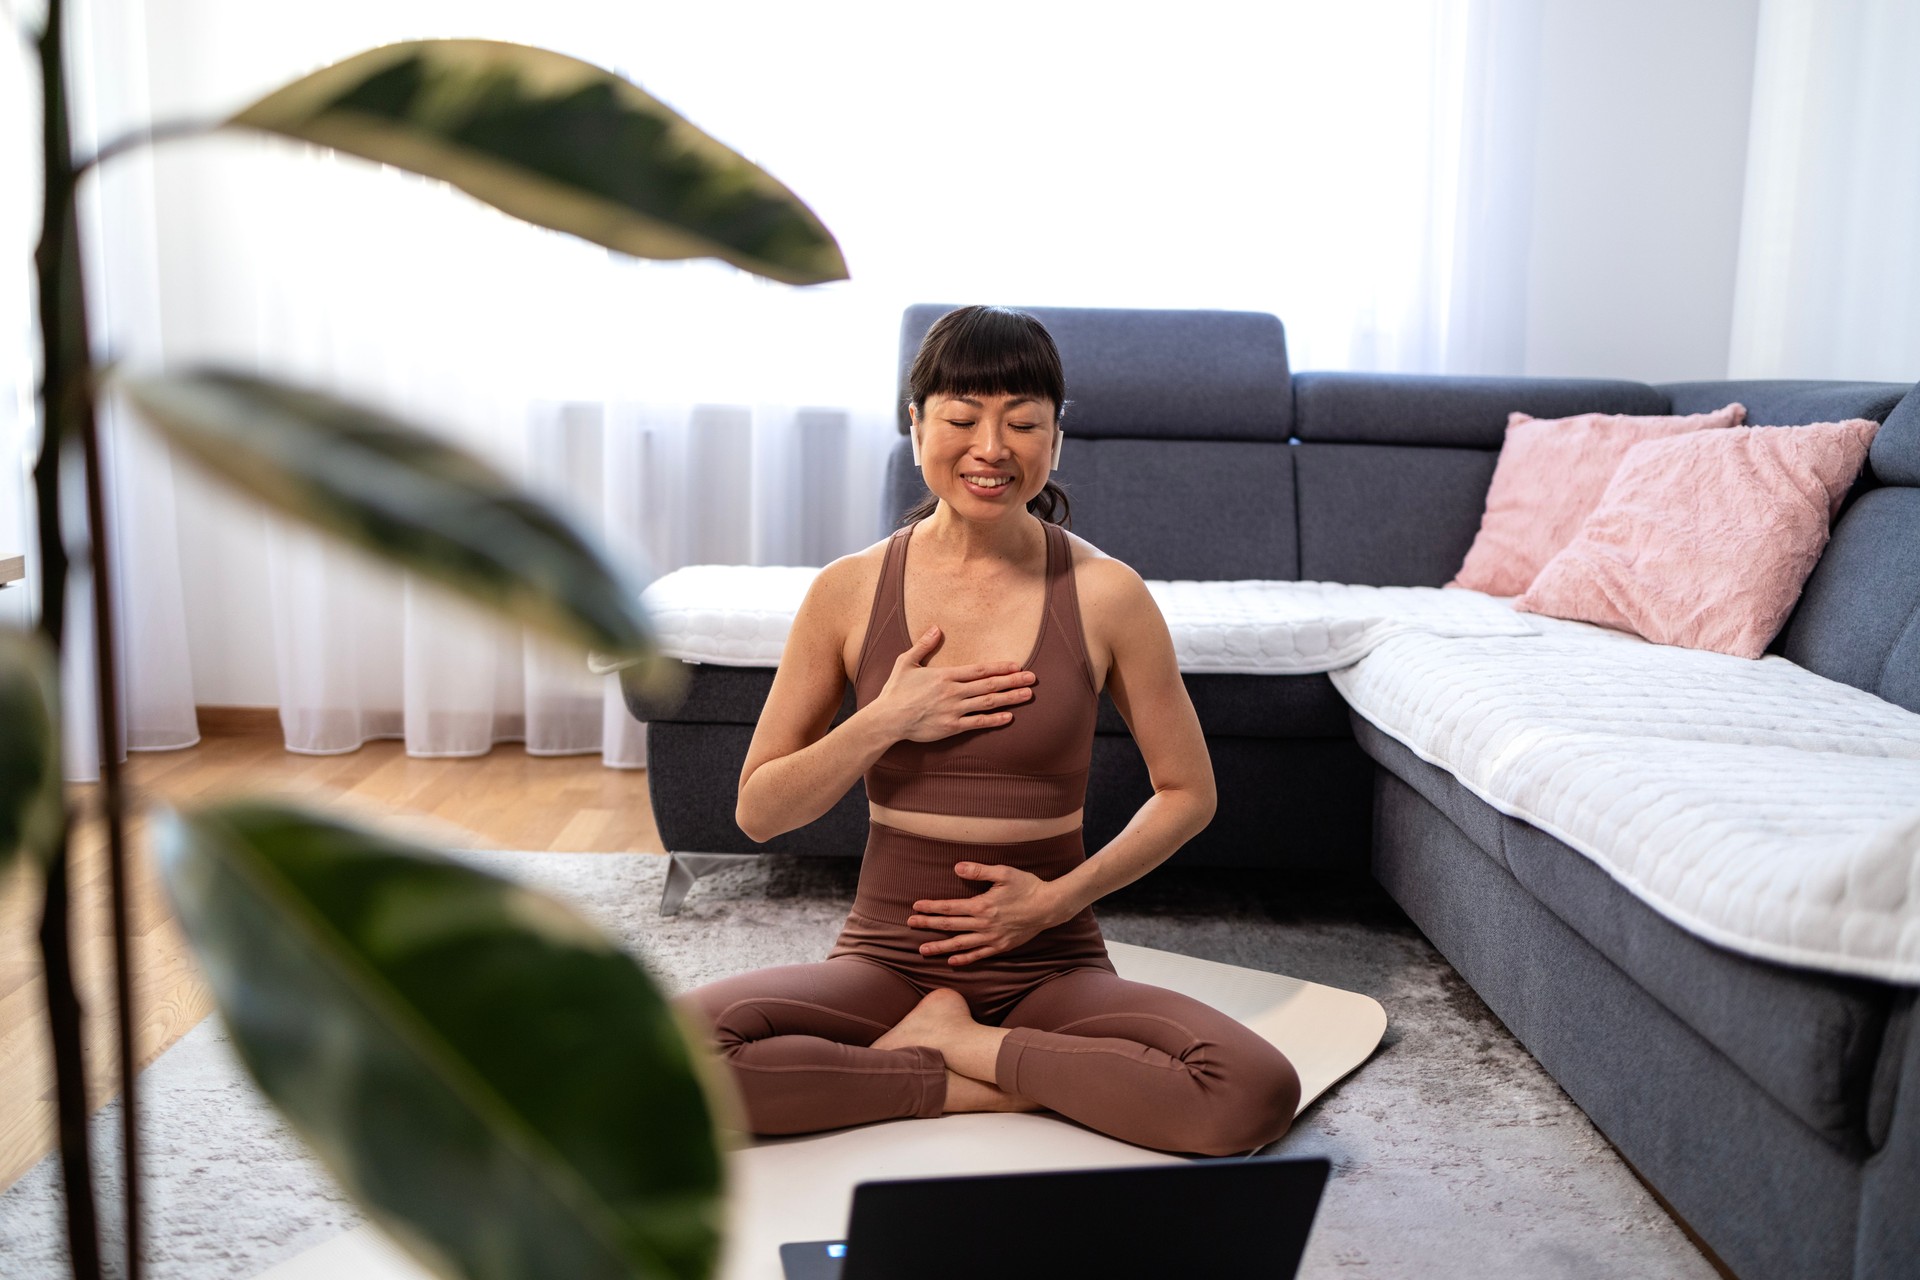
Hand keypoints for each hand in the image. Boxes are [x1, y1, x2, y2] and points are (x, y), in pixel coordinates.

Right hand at [876, 625, 1035, 743]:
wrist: (887, 719)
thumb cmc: (895, 691)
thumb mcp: (906, 662)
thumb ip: (923, 645)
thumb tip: (936, 627)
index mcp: (945, 675)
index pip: (979, 670)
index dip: (1000, 667)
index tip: (1017, 665)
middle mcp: (953, 692)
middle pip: (990, 685)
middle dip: (1013, 681)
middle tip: (1033, 678)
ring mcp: (954, 710)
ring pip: (988, 703)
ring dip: (1010, 698)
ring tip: (1028, 695)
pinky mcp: (951, 727)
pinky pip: (978, 722)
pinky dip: (994, 720)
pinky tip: (1009, 717)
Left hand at [909, 862, 1070, 965]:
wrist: (1049, 906)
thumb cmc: (1027, 886)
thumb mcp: (1004, 873)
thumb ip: (979, 871)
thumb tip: (956, 867)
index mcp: (982, 905)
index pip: (950, 907)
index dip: (931, 907)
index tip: (915, 906)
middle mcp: (984, 924)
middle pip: (950, 926)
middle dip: (928, 924)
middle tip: (911, 924)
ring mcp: (992, 938)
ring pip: (960, 944)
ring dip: (940, 947)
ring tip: (922, 950)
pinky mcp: (1001, 946)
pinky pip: (979, 955)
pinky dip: (964, 959)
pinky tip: (952, 961)